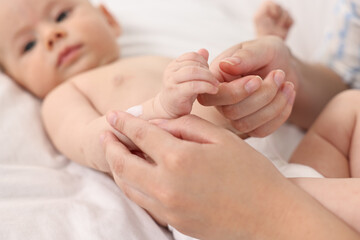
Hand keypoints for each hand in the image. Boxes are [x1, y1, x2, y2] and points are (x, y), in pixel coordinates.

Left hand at [102, 112, 292, 238]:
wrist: (270, 216)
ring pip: (127, 185)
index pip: (140, 135)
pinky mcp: (173, 222)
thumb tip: (156, 126)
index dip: (124, 122)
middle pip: (123, 163)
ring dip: (117, 167)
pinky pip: (141, 201)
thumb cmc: (251, 172)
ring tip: (116, 153)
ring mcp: (167, 208)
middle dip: (111, 146)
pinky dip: (131, 185)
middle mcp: (166, 186)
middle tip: (106, 134)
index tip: (112, 115)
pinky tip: (135, 174)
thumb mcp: (220, 138)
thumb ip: (184, 126)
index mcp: (179, 158)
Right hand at [158, 49, 218, 117]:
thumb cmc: (182, 93)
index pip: (192, 55)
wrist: (168, 111)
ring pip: (193, 72)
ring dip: (209, 78)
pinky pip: (193, 86)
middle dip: (208, 71)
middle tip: (216, 81)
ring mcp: (171, 81)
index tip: (210, 73)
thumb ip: (196, 64)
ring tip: (216, 85)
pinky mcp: (175, 93)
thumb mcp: (190, 77)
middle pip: (194, 63)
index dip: (204, 63)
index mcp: (174, 64)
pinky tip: (213, 90)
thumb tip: (204, 51)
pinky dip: (206, 87)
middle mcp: (171, 71)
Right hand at [198, 36, 296, 136]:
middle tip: (279, 74)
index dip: (236, 92)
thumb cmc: (269, 54)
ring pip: (245, 124)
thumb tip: (226, 65)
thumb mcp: (262, 48)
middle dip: (262, 96)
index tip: (257, 79)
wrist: (285, 67)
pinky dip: (280, 115)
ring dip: (273, 105)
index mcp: (215, 78)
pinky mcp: (249, 127)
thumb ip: (245, 56)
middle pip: (231, 112)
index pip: (215, 95)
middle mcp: (220, 100)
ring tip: (287, 84)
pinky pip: (260, 131)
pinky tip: (288, 96)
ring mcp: (233, 116)